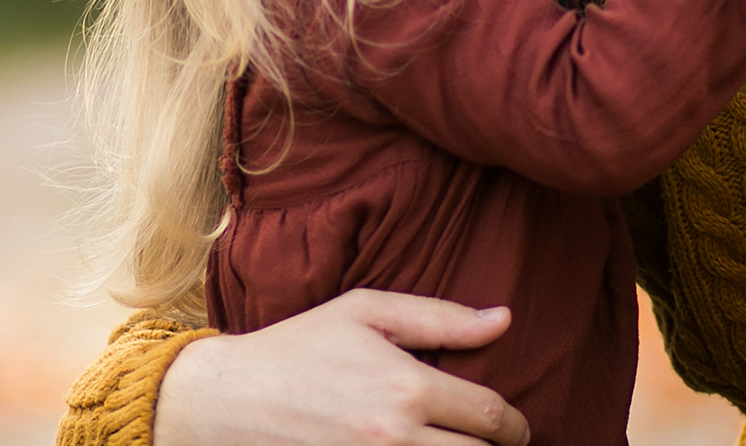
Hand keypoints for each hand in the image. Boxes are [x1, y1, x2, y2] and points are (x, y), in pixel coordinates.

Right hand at [153, 290, 529, 445]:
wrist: (228, 399)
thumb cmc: (300, 347)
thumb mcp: (366, 313)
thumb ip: (440, 317)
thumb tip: (504, 319)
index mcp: (407, 386)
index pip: (491, 415)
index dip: (516, 426)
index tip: (518, 430)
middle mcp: (395, 436)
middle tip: (498, 445)